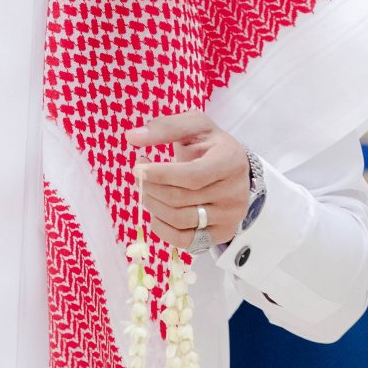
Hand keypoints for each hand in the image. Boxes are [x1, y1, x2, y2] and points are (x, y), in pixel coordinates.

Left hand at [130, 111, 250, 249]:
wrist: (235, 169)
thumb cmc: (210, 145)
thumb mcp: (194, 126)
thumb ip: (165, 127)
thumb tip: (132, 137)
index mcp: (230, 161)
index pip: (191, 176)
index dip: (159, 175)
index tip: (138, 168)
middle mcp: (235, 192)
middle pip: (180, 199)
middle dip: (150, 188)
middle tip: (140, 177)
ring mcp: (230, 217)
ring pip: (179, 220)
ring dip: (153, 206)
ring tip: (148, 191)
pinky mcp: (222, 234)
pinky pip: (183, 240)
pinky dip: (161, 228)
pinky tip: (157, 212)